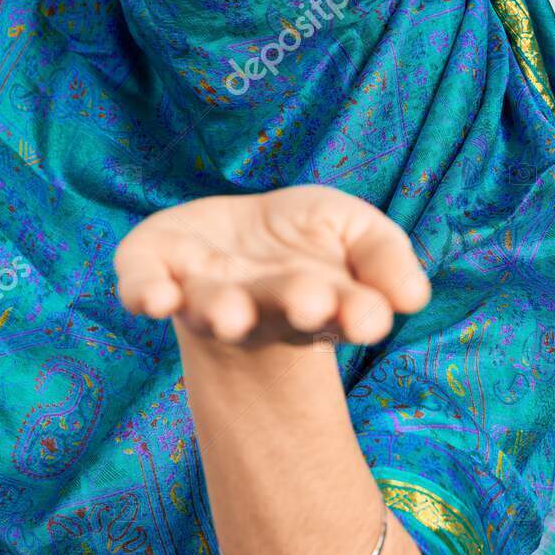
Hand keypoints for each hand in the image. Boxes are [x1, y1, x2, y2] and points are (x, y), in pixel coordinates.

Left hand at [114, 185, 430, 345]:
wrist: (237, 235)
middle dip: (294, 304)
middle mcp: (259, 307)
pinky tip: (156, 299)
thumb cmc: (307, 241)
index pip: (343, 313)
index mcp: (316, 304)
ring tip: (232, 315)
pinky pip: (141, 285)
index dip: (355, 315)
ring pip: (214, 307)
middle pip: (278, 310)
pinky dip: (145, 293)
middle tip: (310, 303)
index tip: (369, 320)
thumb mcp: (360, 234)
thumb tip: (413, 298)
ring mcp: (204, 291)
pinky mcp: (156, 265)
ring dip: (224, 311)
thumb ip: (387, 258)